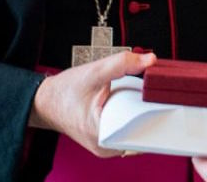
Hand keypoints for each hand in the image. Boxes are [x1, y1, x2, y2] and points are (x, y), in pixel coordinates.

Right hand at [28, 51, 155, 155]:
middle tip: (151, 92)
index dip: (155, 112)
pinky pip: (129, 130)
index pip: (142, 129)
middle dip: (150, 111)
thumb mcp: (94, 72)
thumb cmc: (64, 91)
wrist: (45, 101)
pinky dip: (133, 117)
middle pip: (143, 132)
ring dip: (142, 114)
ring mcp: (107, 146)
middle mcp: (106, 147)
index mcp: (103, 136)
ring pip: (137, 131)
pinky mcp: (108, 140)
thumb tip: (150, 60)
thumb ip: (122, 63)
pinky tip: (131, 104)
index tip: (161, 96)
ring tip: (137, 96)